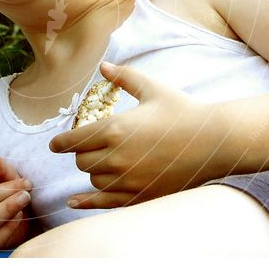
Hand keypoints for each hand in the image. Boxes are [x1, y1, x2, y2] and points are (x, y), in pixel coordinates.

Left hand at [50, 62, 228, 208]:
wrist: (213, 141)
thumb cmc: (182, 111)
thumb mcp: (152, 89)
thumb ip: (124, 77)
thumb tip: (104, 66)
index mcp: (115, 129)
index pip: (73, 140)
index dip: (61, 143)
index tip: (55, 145)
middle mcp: (117, 157)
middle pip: (81, 162)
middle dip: (81, 154)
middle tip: (87, 149)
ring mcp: (128, 179)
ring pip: (94, 181)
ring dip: (94, 172)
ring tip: (102, 163)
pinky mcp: (140, 195)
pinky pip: (106, 203)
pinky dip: (87, 202)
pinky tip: (74, 202)